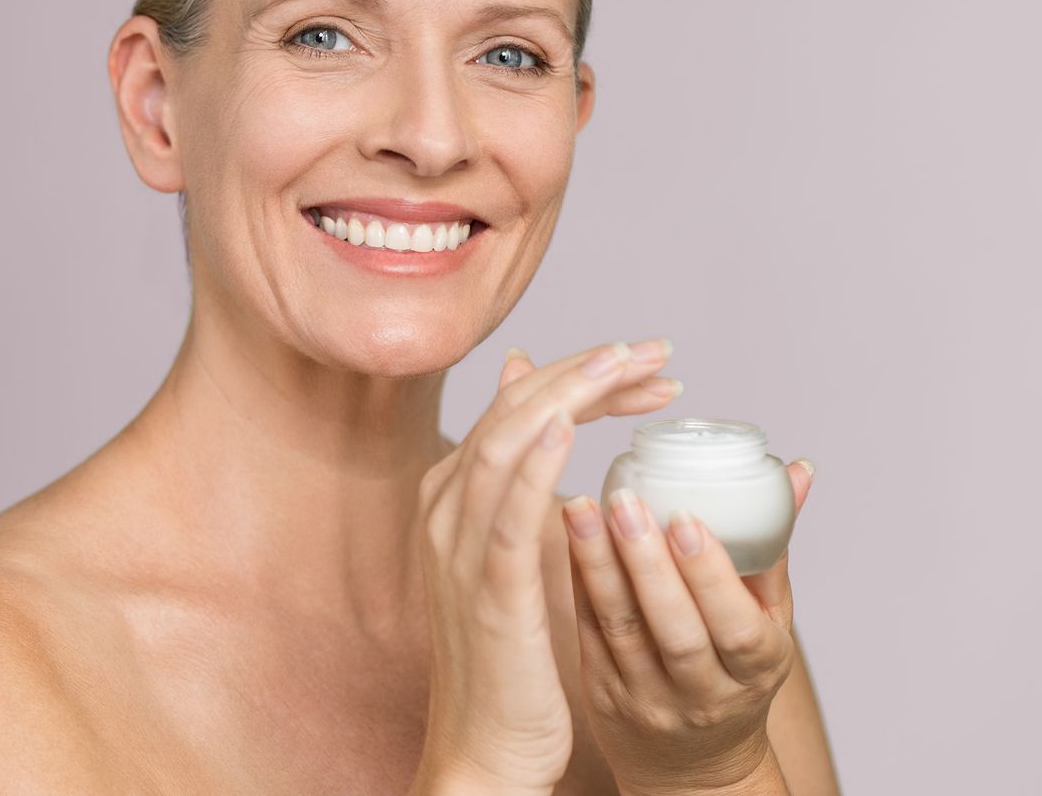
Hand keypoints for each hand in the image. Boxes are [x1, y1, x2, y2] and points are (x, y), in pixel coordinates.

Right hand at [409, 338, 682, 795]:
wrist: (482, 745)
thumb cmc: (505, 656)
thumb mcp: (509, 559)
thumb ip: (519, 488)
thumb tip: (541, 419)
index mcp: (452, 497)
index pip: (513, 407)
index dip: (577, 374)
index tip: (640, 364)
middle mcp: (447, 509)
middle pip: (510, 410)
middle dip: (582, 370)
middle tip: (651, 352)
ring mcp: (460, 546)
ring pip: (505, 442)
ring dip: (567, 395)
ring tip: (625, 365)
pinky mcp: (487, 588)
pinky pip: (508, 512)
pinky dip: (535, 462)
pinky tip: (571, 430)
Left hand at [561, 452, 816, 795]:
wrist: (694, 766)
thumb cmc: (735, 674)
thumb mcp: (769, 622)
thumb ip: (771, 547)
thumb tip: (796, 470)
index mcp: (754, 671)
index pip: (734, 627)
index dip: (709, 575)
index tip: (684, 517)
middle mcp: (702, 693)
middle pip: (673, 629)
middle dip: (646, 563)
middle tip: (624, 500)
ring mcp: (646, 698)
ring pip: (620, 628)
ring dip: (598, 564)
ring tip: (582, 507)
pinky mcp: (600, 694)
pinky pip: (587, 632)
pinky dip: (576, 582)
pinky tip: (568, 536)